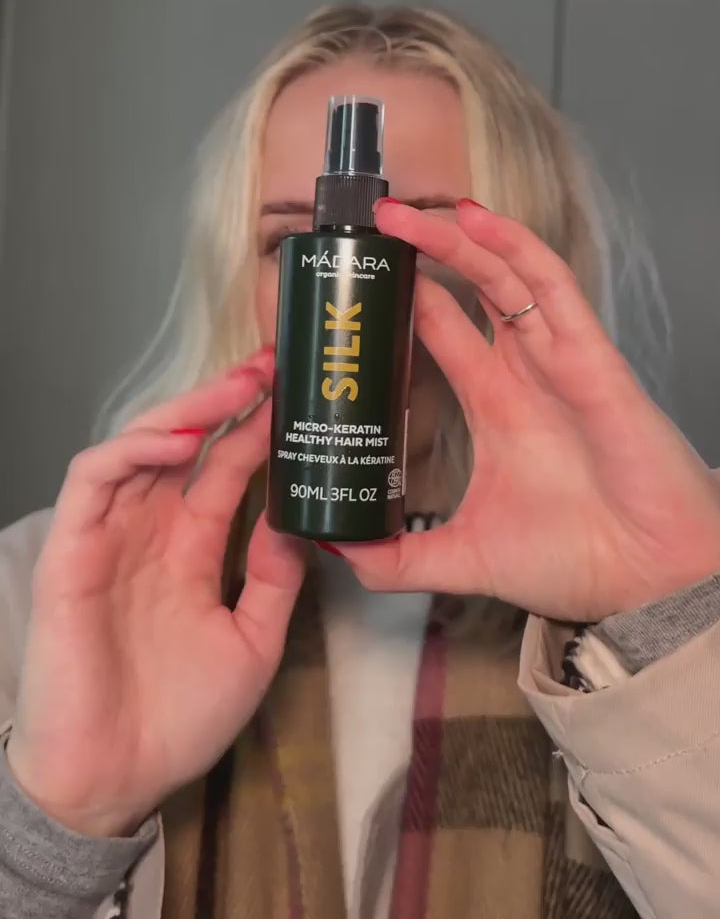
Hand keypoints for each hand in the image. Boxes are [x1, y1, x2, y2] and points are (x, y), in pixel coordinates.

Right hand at [7, 349, 303, 836]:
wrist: (116, 779)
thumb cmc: (180, 718)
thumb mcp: (252, 642)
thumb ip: (274, 580)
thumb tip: (301, 517)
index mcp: (191, 547)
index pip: (225, 469)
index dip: (258, 428)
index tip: (298, 392)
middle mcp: (152, 530)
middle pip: (186, 442)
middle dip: (227, 398)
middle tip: (274, 364)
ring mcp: (111, 534)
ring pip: (141, 446)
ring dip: (187, 410)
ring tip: (237, 388)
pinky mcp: (72, 548)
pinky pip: (93, 480)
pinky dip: (132, 450)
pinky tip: (178, 441)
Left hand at [339, 199, 719, 621]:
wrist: (647, 583)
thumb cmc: (576, 561)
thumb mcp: (463, 557)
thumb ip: (396, 558)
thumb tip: (332, 548)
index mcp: (496, 405)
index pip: (440, 332)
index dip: (403, 301)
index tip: (355, 281)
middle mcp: (523, 372)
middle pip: (465, 291)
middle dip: (420, 254)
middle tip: (370, 227)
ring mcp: (555, 358)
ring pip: (501, 275)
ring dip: (452, 239)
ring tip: (399, 213)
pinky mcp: (589, 357)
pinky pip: (552, 286)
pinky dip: (514, 247)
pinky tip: (473, 220)